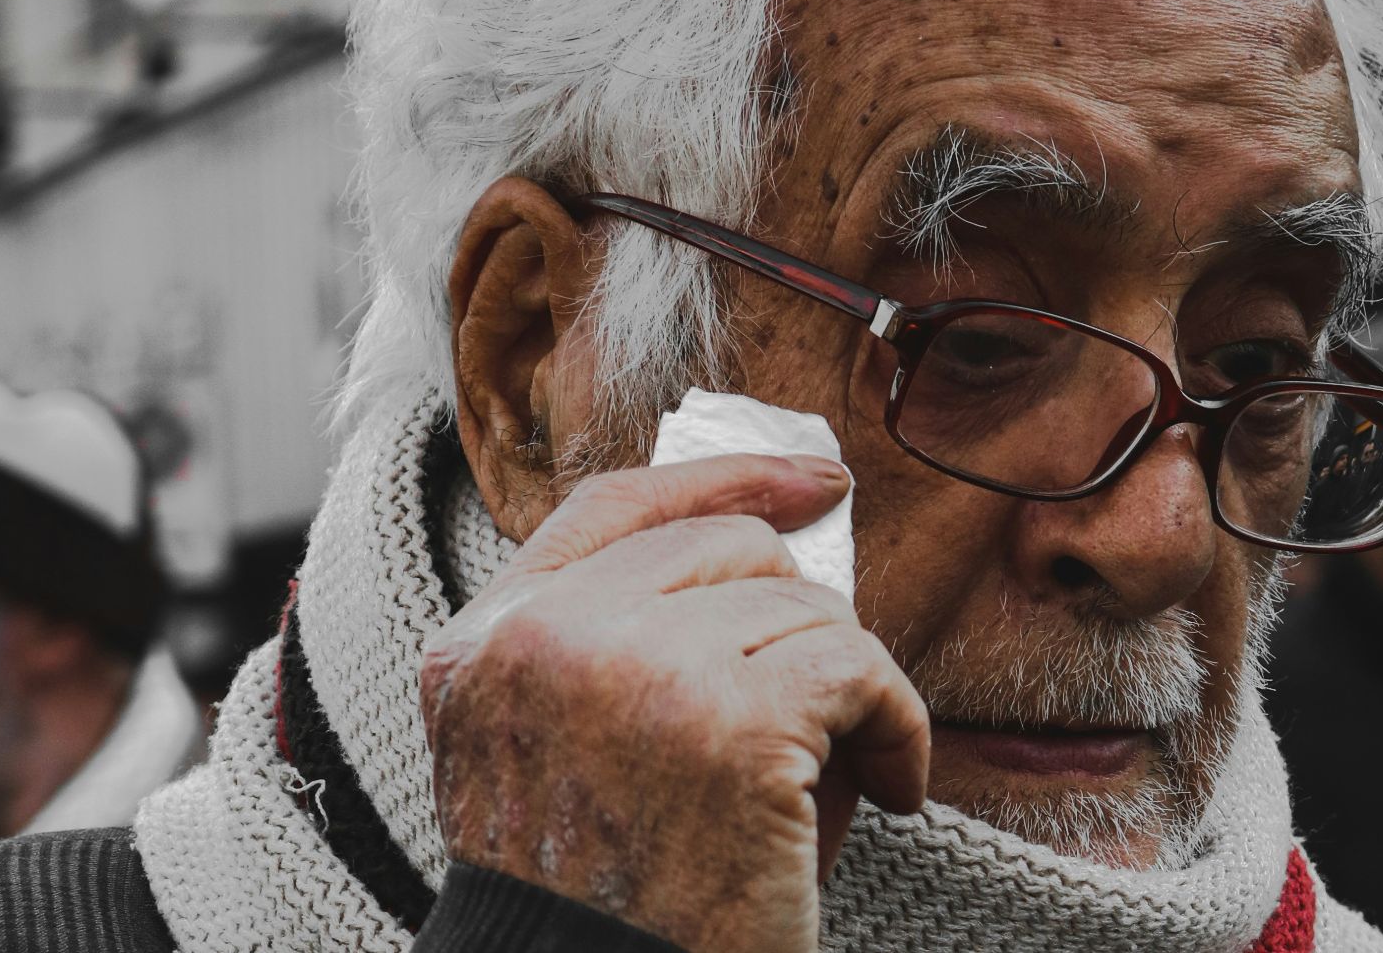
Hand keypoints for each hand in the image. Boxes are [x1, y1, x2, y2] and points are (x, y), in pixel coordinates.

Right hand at [419, 453, 929, 952]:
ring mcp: (634, 671)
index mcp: (484, 645)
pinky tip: (891, 784)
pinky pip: (859, 669)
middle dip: (796, 617)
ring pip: (801, 606)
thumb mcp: (568, 756)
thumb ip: (631, 645)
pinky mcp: (730, 723)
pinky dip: (899, 726)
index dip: (725, 478)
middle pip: (724, 545)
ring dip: (849, 683)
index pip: (614, 508)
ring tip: (851, 763)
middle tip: (826, 704)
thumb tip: (793, 559)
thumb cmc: (610, 903)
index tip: (813, 483)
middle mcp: (544, 640)